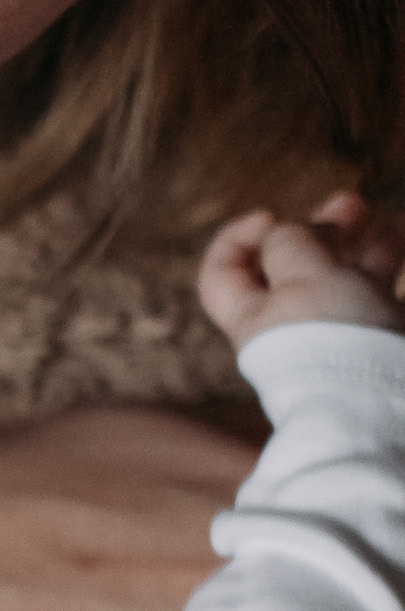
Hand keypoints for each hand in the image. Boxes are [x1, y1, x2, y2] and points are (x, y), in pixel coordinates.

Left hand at [197, 191, 404, 351]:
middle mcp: (288, 328)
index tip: (272, 217)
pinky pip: (377, 297)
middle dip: (319, 229)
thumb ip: (290, 240)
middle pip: (292, 269)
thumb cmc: (332, 335)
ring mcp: (332, 338)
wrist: (382, 405)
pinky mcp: (372, 346)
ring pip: (344, 280)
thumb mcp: (302, 271)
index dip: (239, 237)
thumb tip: (288, 232)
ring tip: (392, 220)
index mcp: (252, 315)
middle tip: (350, 204)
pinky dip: (388, 266)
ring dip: (365, 244)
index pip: (223, 274)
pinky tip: (404, 241)